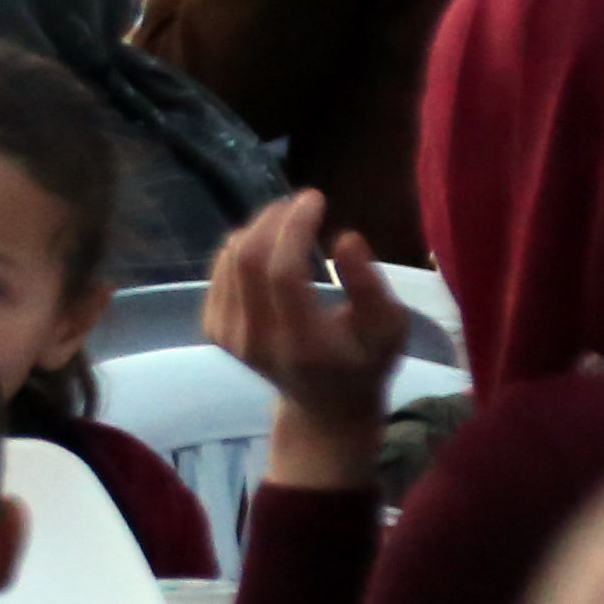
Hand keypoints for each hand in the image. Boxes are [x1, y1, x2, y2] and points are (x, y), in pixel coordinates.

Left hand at [202, 196, 407, 492]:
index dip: (295, 226)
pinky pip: (220, 269)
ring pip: (230, 259)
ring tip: (289, 218)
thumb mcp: (388, 329)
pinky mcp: (214, 329)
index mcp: (303, 343)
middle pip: (248, 260)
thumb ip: (370, 286)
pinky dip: (242, 245)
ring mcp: (229, 337)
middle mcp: (257, 342)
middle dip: (274, 219)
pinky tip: (269, 244)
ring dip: (258, 227)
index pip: (283, 273)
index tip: (316, 198)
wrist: (323, 405)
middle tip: (302, 201)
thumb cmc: (365, 360)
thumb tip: (345, 238)